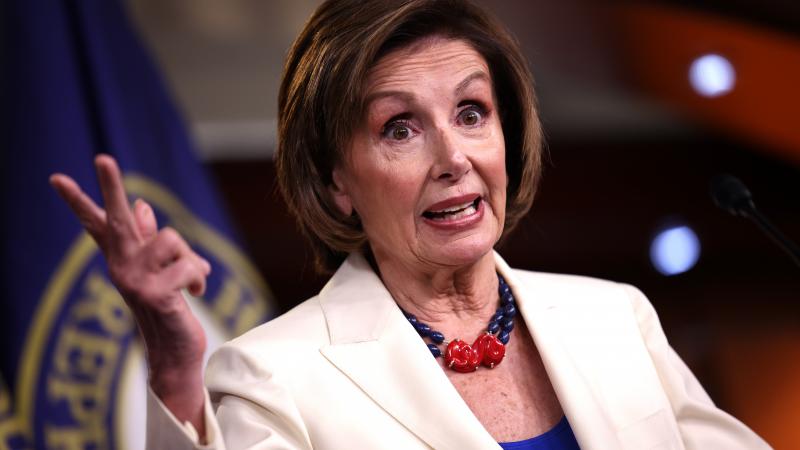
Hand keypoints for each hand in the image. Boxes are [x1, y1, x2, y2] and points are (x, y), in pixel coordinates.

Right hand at [50, 154, 208, 434]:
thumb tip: (141, 205)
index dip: (80, 201)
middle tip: (103, 157)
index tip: (57, 178)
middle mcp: (121, 267)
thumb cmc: (167, 310)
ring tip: (190, 280)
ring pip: (170, 239)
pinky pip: (187, 265)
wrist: (173, 352)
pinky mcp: (154, 294)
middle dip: (111, 187)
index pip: (98, 225)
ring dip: (190, 257)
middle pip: (117, 220)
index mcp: (122, 259)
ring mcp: (134, 282)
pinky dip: (199, 278)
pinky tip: (195, 294)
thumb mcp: (158, 273)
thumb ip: (148, 241)